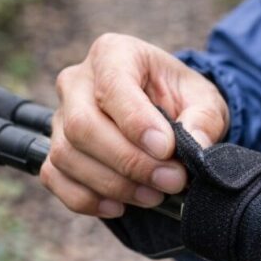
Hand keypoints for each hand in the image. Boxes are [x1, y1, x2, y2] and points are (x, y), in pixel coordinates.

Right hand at [41, 33, 229, 217]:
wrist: (168, 112)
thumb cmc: (182, 99)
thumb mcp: (205, 100)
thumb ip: (203, 120)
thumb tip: (195, 146)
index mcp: (114, 53)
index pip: (113, 86)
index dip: (137, 123)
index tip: (166, 150)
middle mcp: (77, 81)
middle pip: (83, 125)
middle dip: (129, 162)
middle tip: (171, 180)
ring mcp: (60, 116)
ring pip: (67, 155)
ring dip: (114, 185)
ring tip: (154, 194)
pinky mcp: (56, 149)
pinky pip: (55, 178)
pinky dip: (86, 199)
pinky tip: (120, 206)